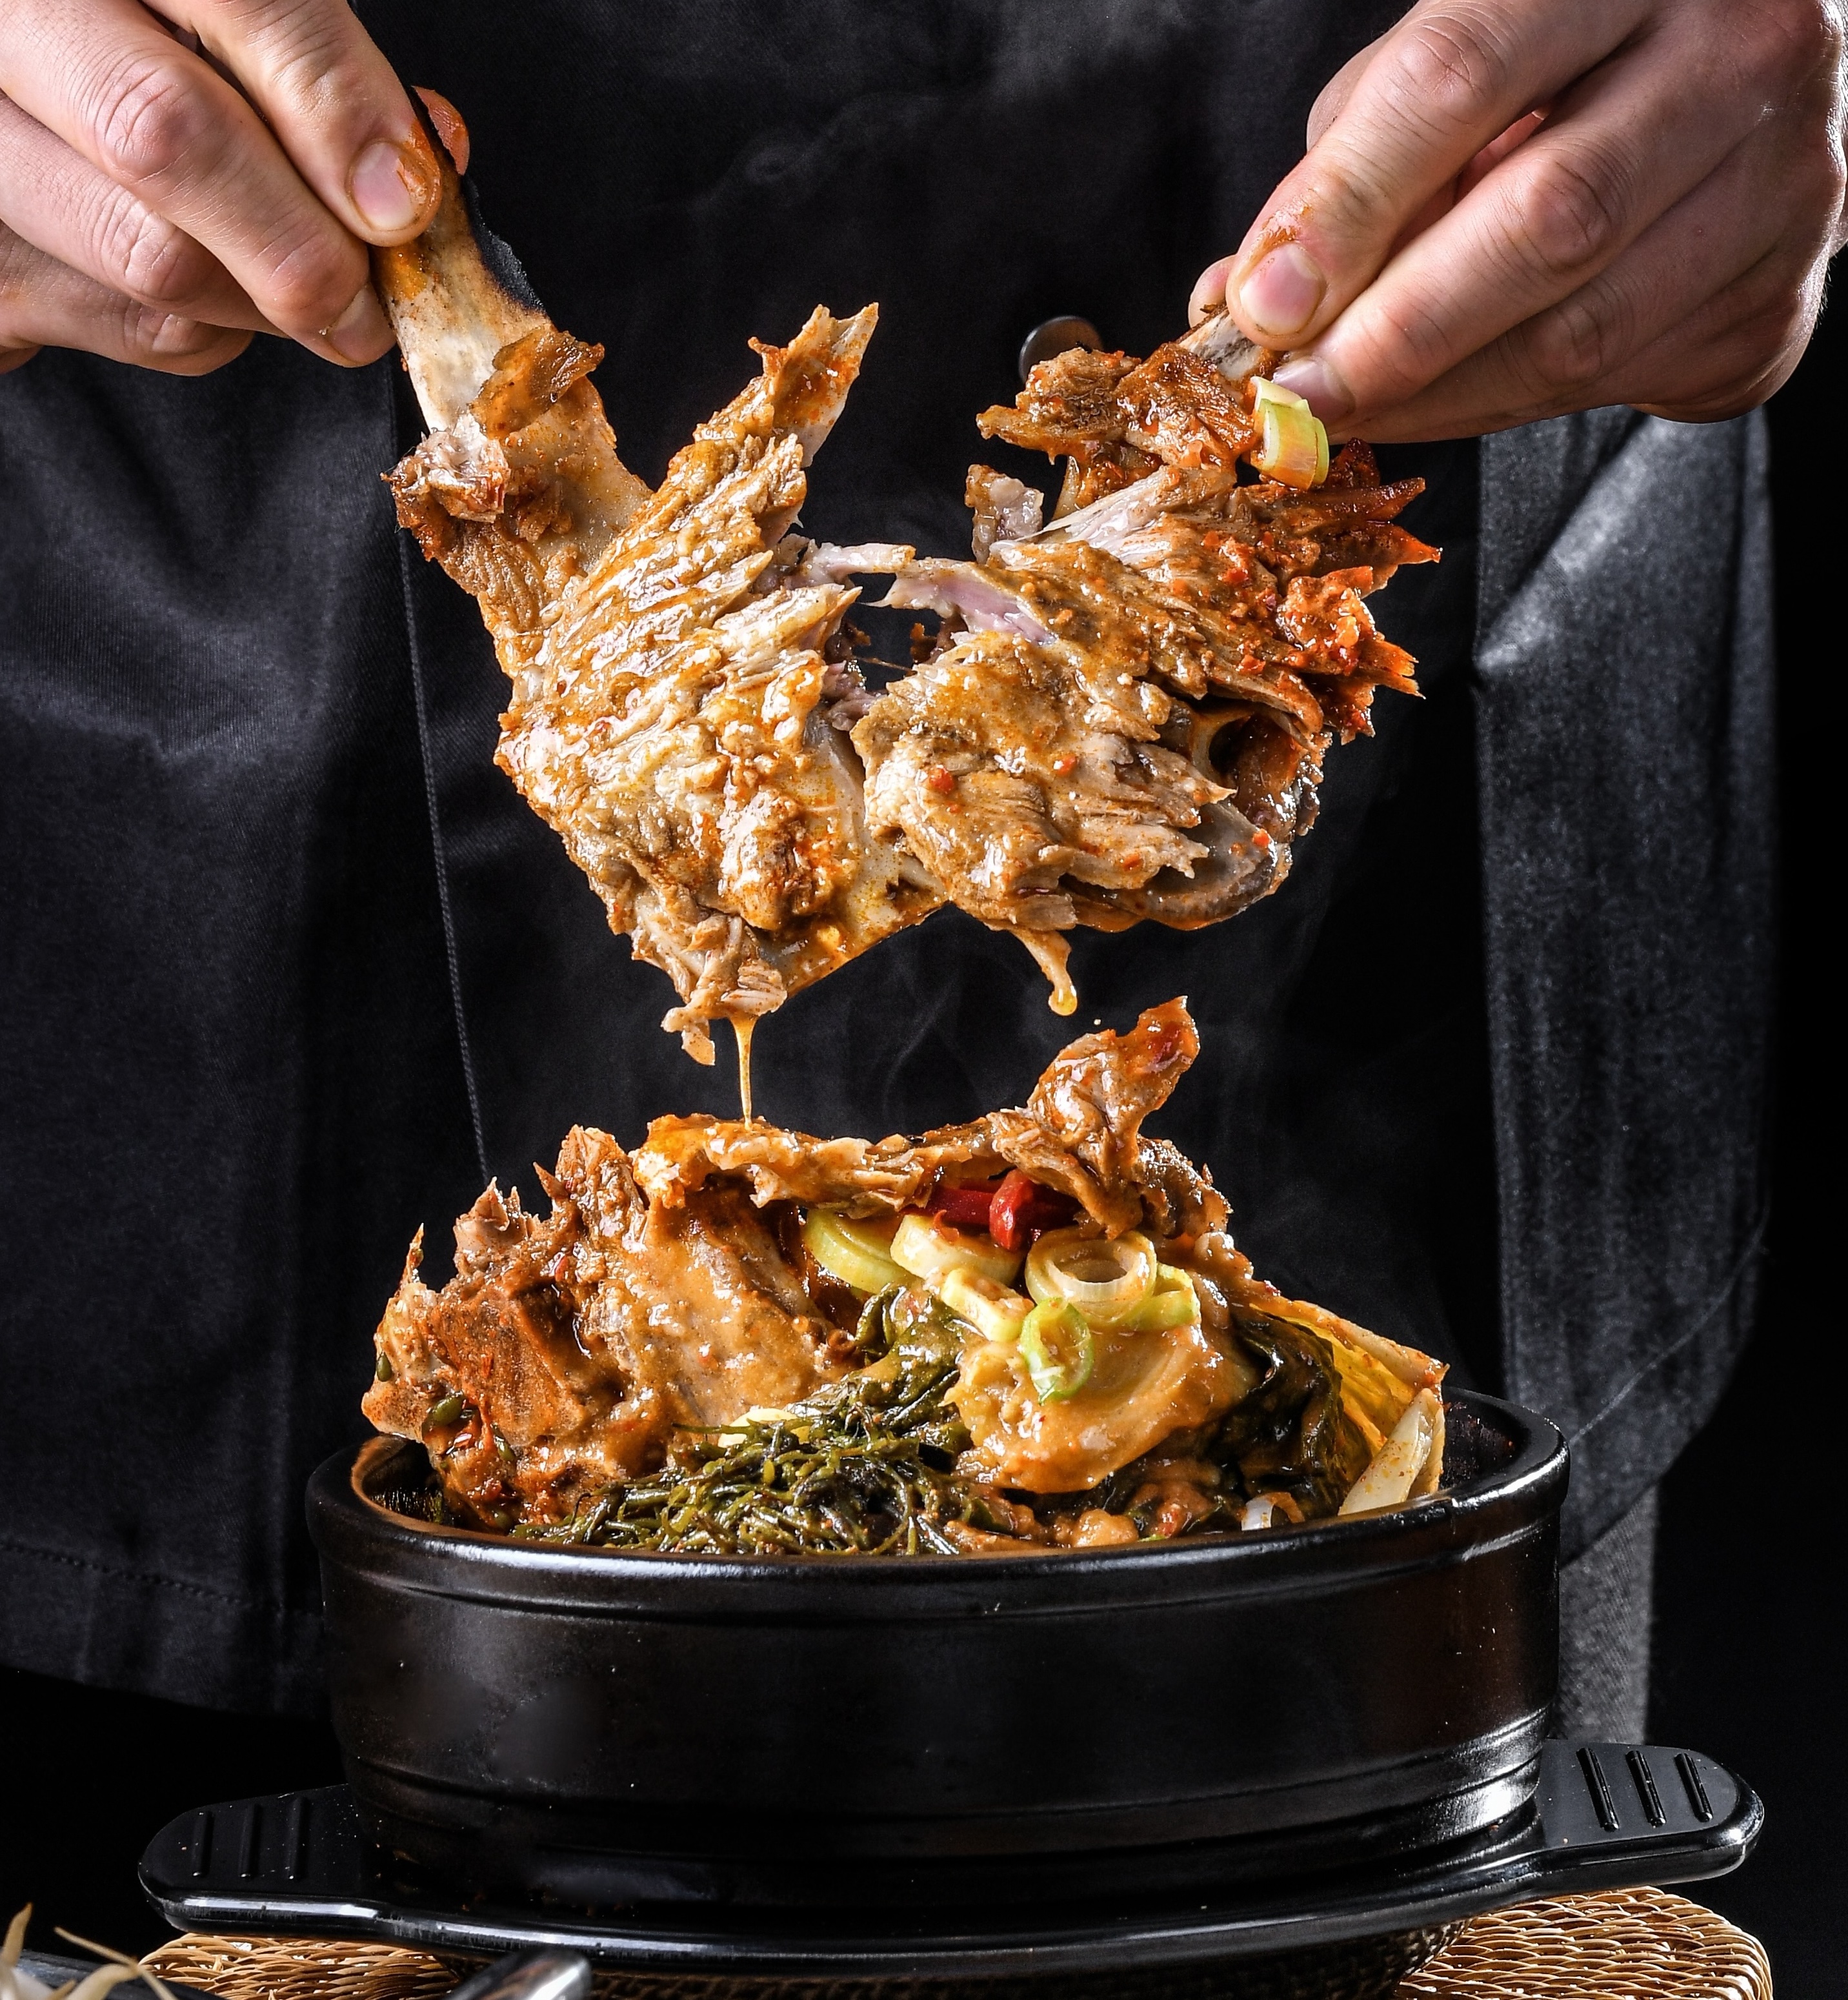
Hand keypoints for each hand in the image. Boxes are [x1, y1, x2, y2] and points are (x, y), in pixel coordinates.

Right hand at [1, 0, 439, 377]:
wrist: (20, 110)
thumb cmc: (135, 69)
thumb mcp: (219, 33)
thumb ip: (311, 72)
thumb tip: (412, 174)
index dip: (332, 102)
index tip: (406, 198)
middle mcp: (6, 21)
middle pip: (164, 134)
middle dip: (300, 242)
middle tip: (367, 301)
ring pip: (151, 255)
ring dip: (262, 305)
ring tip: (298, 295)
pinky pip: (126, 323)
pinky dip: (208, 333)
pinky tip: (215, 301)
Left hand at [1191, 0, 1847, 437]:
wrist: (1734, 90)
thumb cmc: (1562, 67)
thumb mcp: (1453, 65)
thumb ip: (1355, 164)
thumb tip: (1249, 298)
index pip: (1463, 75)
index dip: (1350, 204)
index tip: (1263, 305)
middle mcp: (1736, 52)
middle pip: (1547, 219)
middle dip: (1395, 333)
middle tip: (1295, 395)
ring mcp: (1782, 180)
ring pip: (1583, 329)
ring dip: (1436, 397)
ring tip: (1344, 414)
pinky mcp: (1782, 295)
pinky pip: (1616, 383)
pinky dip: (1500, 409)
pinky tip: (1441, 402)